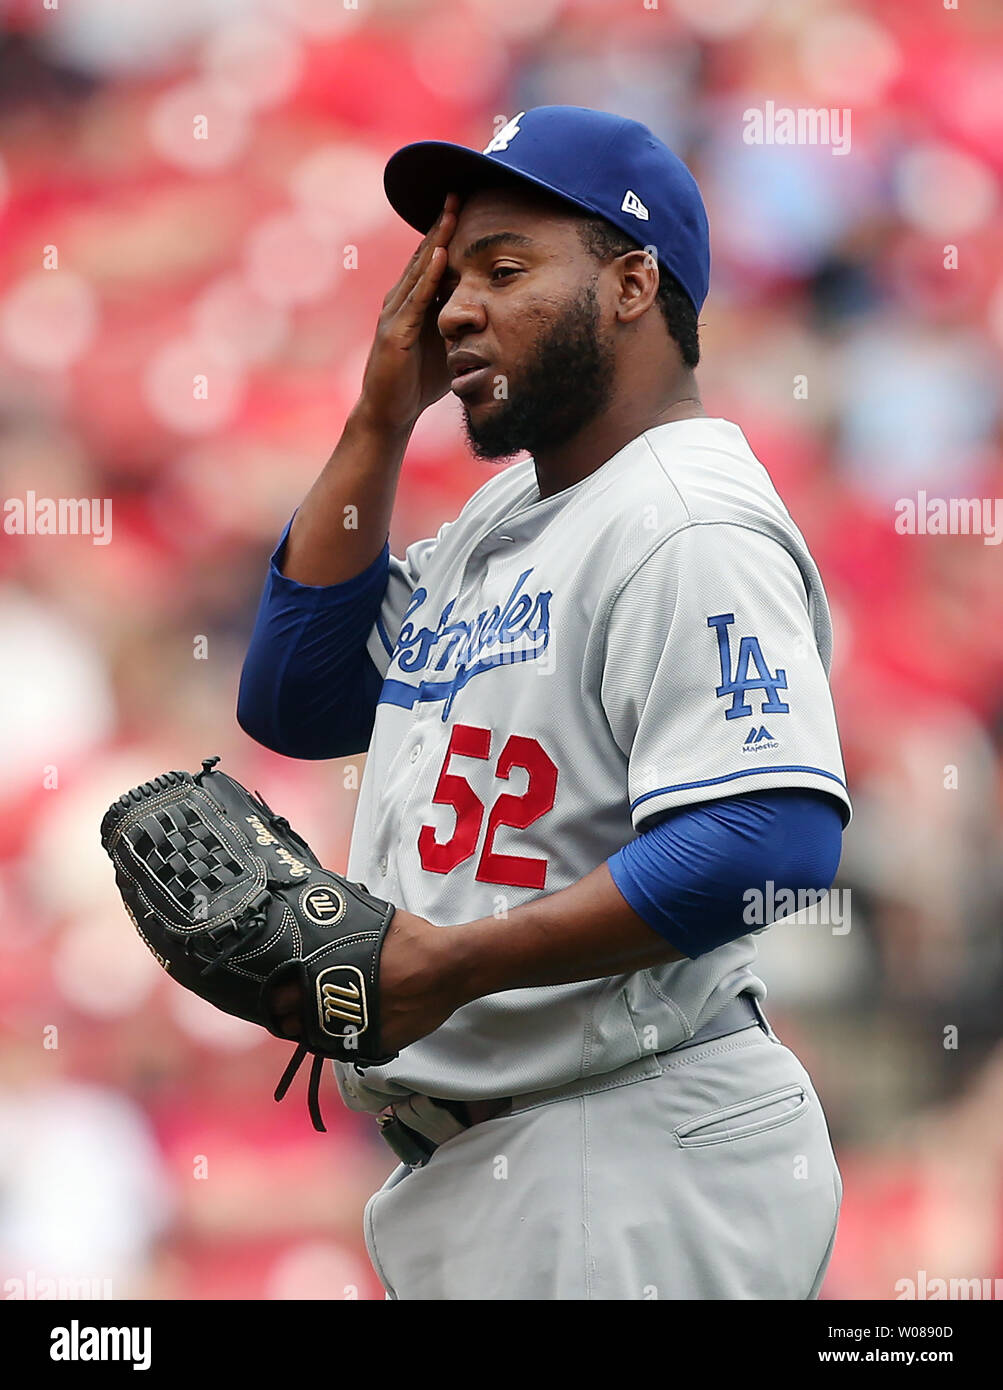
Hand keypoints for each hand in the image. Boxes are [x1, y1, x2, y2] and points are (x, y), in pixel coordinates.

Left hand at [270, 907, 462, 1056]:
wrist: (446, 968)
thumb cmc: (412, 942)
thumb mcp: (368, 924)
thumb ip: (340, 929)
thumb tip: (328, 917)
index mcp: (324, 971)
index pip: (280, 993)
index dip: (278, 993)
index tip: (281, 990)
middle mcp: (332, 1003)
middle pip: (288, 1020)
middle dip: (288, 1014)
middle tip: (294, 1008)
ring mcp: (351, 1027)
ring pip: (313, 1039)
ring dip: (311, 1030)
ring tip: (318, 1019)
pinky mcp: (371, 1044)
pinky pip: (344, 1048)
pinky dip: (340, 1040)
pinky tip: (345, 1028)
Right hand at [356, 194, 458, 434]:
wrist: (390, 413)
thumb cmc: (419, 381)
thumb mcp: (449, 344)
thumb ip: (464, 324)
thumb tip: (495, 312)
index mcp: (416, 301)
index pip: (433, 259)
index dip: (447, 232)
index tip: (466, 204)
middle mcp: (402, 300)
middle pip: (424, 254)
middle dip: (441, 224)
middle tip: (458, 192)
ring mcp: (396, 314)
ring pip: (419, 269)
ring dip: (436, 239)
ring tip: (451, 212)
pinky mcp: (395, 333)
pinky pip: (415, 299)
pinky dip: (427, 276)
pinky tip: (440, 255)